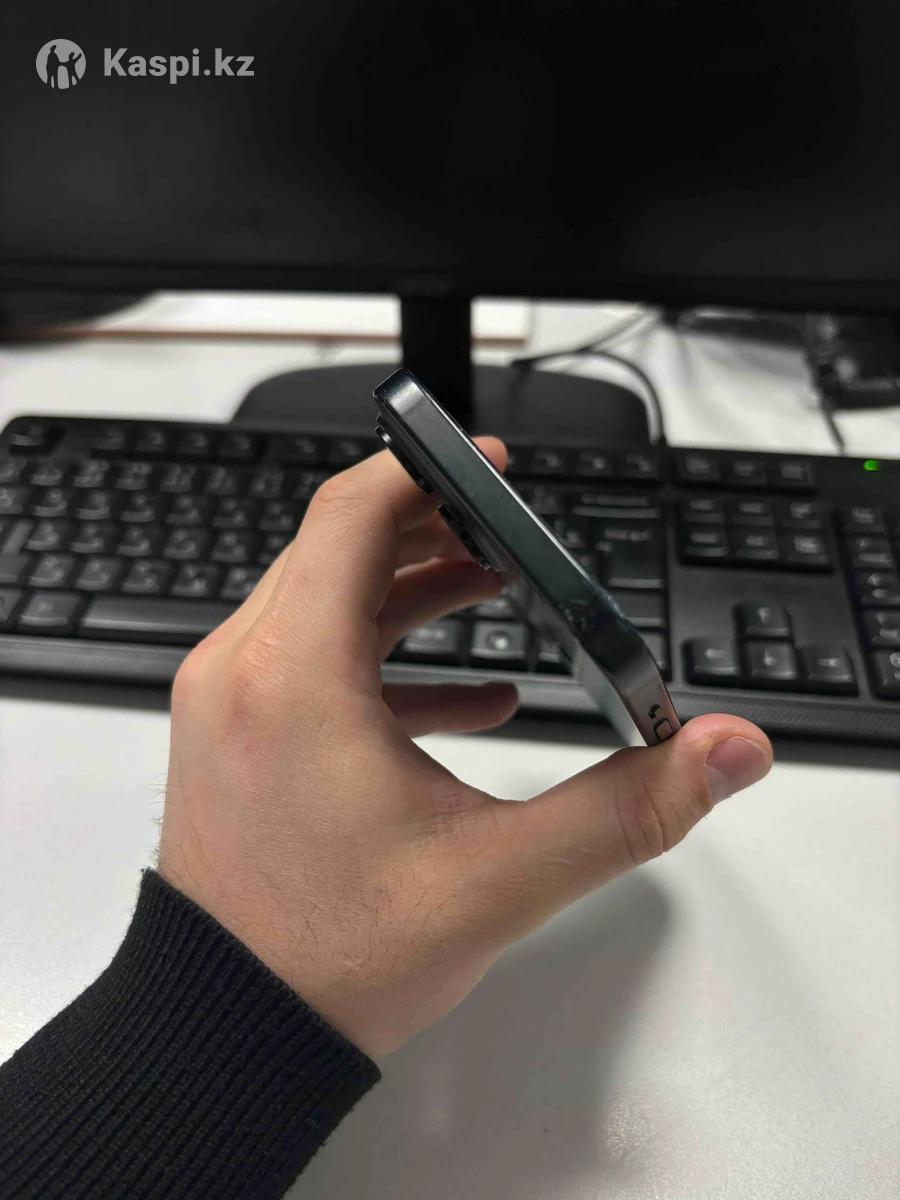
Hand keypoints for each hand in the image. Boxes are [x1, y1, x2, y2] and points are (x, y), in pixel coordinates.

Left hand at [159, 440, 771, 1058]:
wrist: (223, 1036)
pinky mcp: (234, 737)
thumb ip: (624, 809)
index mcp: (292, 678)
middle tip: (508, 527)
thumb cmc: (329, 959)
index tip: (486, 461)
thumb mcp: (496, 879)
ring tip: (495, 588)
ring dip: (407, 588)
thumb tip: (716, 751)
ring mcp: (226, 705)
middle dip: (430, 528)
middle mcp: (242, 673)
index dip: (424, 471)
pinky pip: (309, 662)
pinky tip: (469, 700)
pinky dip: (382, 659)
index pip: (350, 517)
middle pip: (337, 549)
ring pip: (320, 601)